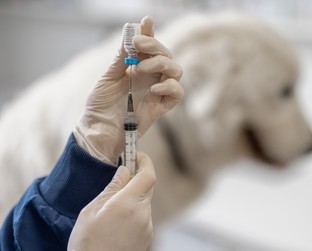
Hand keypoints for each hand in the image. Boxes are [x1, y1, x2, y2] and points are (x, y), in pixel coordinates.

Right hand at [66, 153, 155, 250]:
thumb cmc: (87, 243)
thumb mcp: (92, 210)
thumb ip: (111, 188)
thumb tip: (125, 171)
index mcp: (127, 204)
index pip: (148, 174)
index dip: (144, 161)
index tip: (136, 154)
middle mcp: (143, 213)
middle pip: (148, 185)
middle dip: (137, 176)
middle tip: (121, 175)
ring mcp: (147, 226)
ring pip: (145, 200)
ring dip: (133, 195)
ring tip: (112, 205)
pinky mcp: (147, 235)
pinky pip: (143, 214)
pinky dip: (134, 209)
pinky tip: (117, 220)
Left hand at [74, 15, 183, 164]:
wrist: (98, 131)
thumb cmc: (99, 105)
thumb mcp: (107, 78)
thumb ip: (120, 59)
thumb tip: (129, 37)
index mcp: (136, 68)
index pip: (149, 47)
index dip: (150, 34)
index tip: (146, 22)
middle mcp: (150, 78)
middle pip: (166, 55)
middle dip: (155, 46)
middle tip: (138, 45)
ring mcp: (157, 92)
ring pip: (176, 71)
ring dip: (162, 64)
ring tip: (141, 69)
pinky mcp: (161, 107)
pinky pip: (177, 93)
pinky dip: (170, 86)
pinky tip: (154, 87)